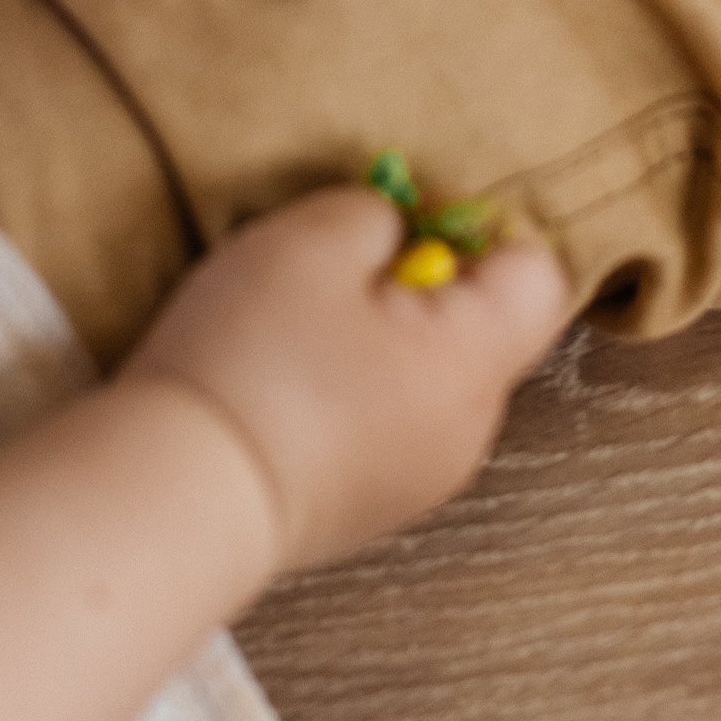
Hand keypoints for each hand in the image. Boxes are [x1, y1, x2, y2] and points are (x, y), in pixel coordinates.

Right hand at [120, 187, 570, 575]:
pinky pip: (390, 423)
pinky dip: (352, 394)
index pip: (537, 274)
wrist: (183, 496)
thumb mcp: (312, 238)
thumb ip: (378, 212)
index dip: (478, 230)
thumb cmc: (253, 360)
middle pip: (482, 326)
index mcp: (474, 362)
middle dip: (419, 286)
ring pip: (430, 376)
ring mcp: (422, 479)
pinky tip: (286, 388)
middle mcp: (469, 431)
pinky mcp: (372, 508)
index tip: (403, 227)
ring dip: (380, 341)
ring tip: (298, 335)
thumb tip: (397, 234)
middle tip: (333, 278)